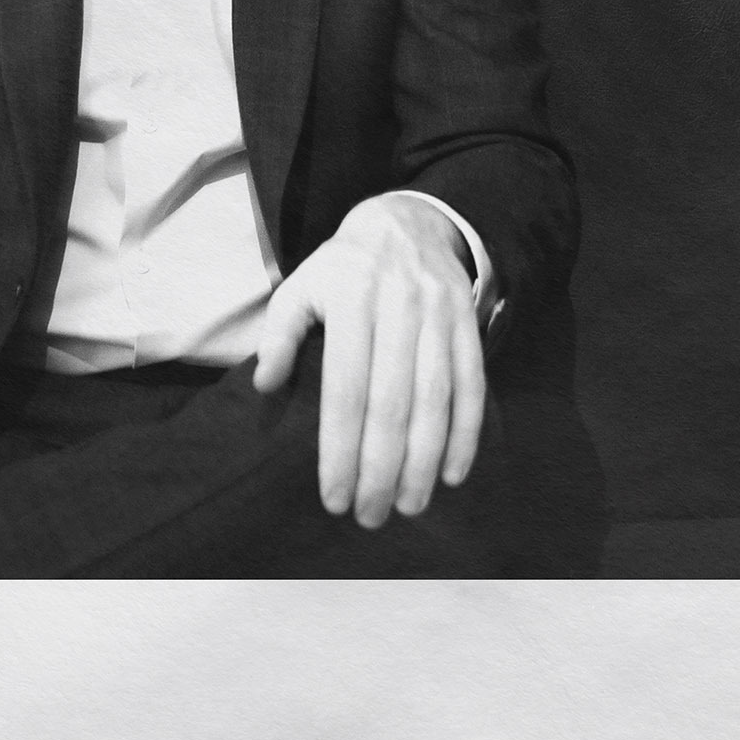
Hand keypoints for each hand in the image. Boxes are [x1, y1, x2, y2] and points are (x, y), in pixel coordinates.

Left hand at [254, 193, 485, 528]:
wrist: (409, 222)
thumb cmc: (345, 268)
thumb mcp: (302, 286)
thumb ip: (280, 333)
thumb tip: (267, 385)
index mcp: (352, 298)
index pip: (347, 388)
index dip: (341, 448)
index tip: (334, 498)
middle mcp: (400, 306)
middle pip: (394, 402)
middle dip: (382, 468)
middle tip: (371, 517)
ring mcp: (440, 314)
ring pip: (437, 397)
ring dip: (425, 460)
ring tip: (409, 506)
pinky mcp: (468, 322)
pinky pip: (472, 383)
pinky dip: (467, 432)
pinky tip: (453, 473)